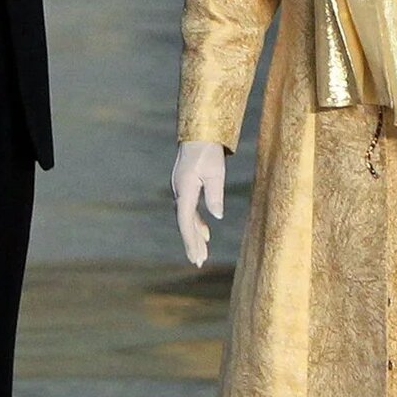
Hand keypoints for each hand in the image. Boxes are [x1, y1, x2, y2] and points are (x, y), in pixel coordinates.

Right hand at [171, 141, 225, 266]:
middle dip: (191, 243)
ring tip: (202, 253)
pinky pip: (188, 210)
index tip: (196, 255)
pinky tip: (205, 233)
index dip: (190, 239)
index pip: (185, 220)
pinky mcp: (185, 187)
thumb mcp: (216, 172)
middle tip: (199, 262)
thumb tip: (217, 217)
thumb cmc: (208, 151)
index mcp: (185, 189)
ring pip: (185, 218)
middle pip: (184, 223)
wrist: (199, 133)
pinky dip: (196, 223)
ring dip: (193, 235)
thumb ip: (215, 194)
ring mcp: (180, 190)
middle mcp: (179, 191)